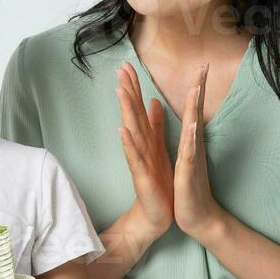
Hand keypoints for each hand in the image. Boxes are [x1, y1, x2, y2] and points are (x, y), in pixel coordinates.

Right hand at [116, 62, 173, 235]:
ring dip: (125, 111)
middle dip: (127, 91)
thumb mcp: (159, 148)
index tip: (127, 65)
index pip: (137, 108)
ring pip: (132, 131)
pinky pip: (134, 158)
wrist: (157, 213)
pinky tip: (122, 131)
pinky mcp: (142, 176)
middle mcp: (140, 146)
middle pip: (132, 114)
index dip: (133, 86)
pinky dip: (128, 144)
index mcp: (146, 138)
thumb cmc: (158, 181)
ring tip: (120, 91)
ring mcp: (139, 160)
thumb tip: (154, 102)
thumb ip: (156, 125)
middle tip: (120, 68)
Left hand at [173, 63, 225, 239]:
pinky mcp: (187, 174)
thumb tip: (190, 119)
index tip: (200, 64)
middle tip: (203, 65)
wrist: (198, 218)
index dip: (195, 86)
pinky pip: (187, 155)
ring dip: (193, 108)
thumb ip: (186, 137)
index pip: (192, 109)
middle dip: (198, 88)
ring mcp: (192, 159)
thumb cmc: (189, 187)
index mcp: (189, 141)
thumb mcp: (185, 158)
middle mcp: (193, 146)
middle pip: (195, 112)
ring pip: (192, 129)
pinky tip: (191, 126)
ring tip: (196, 87)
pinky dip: (188, 140)